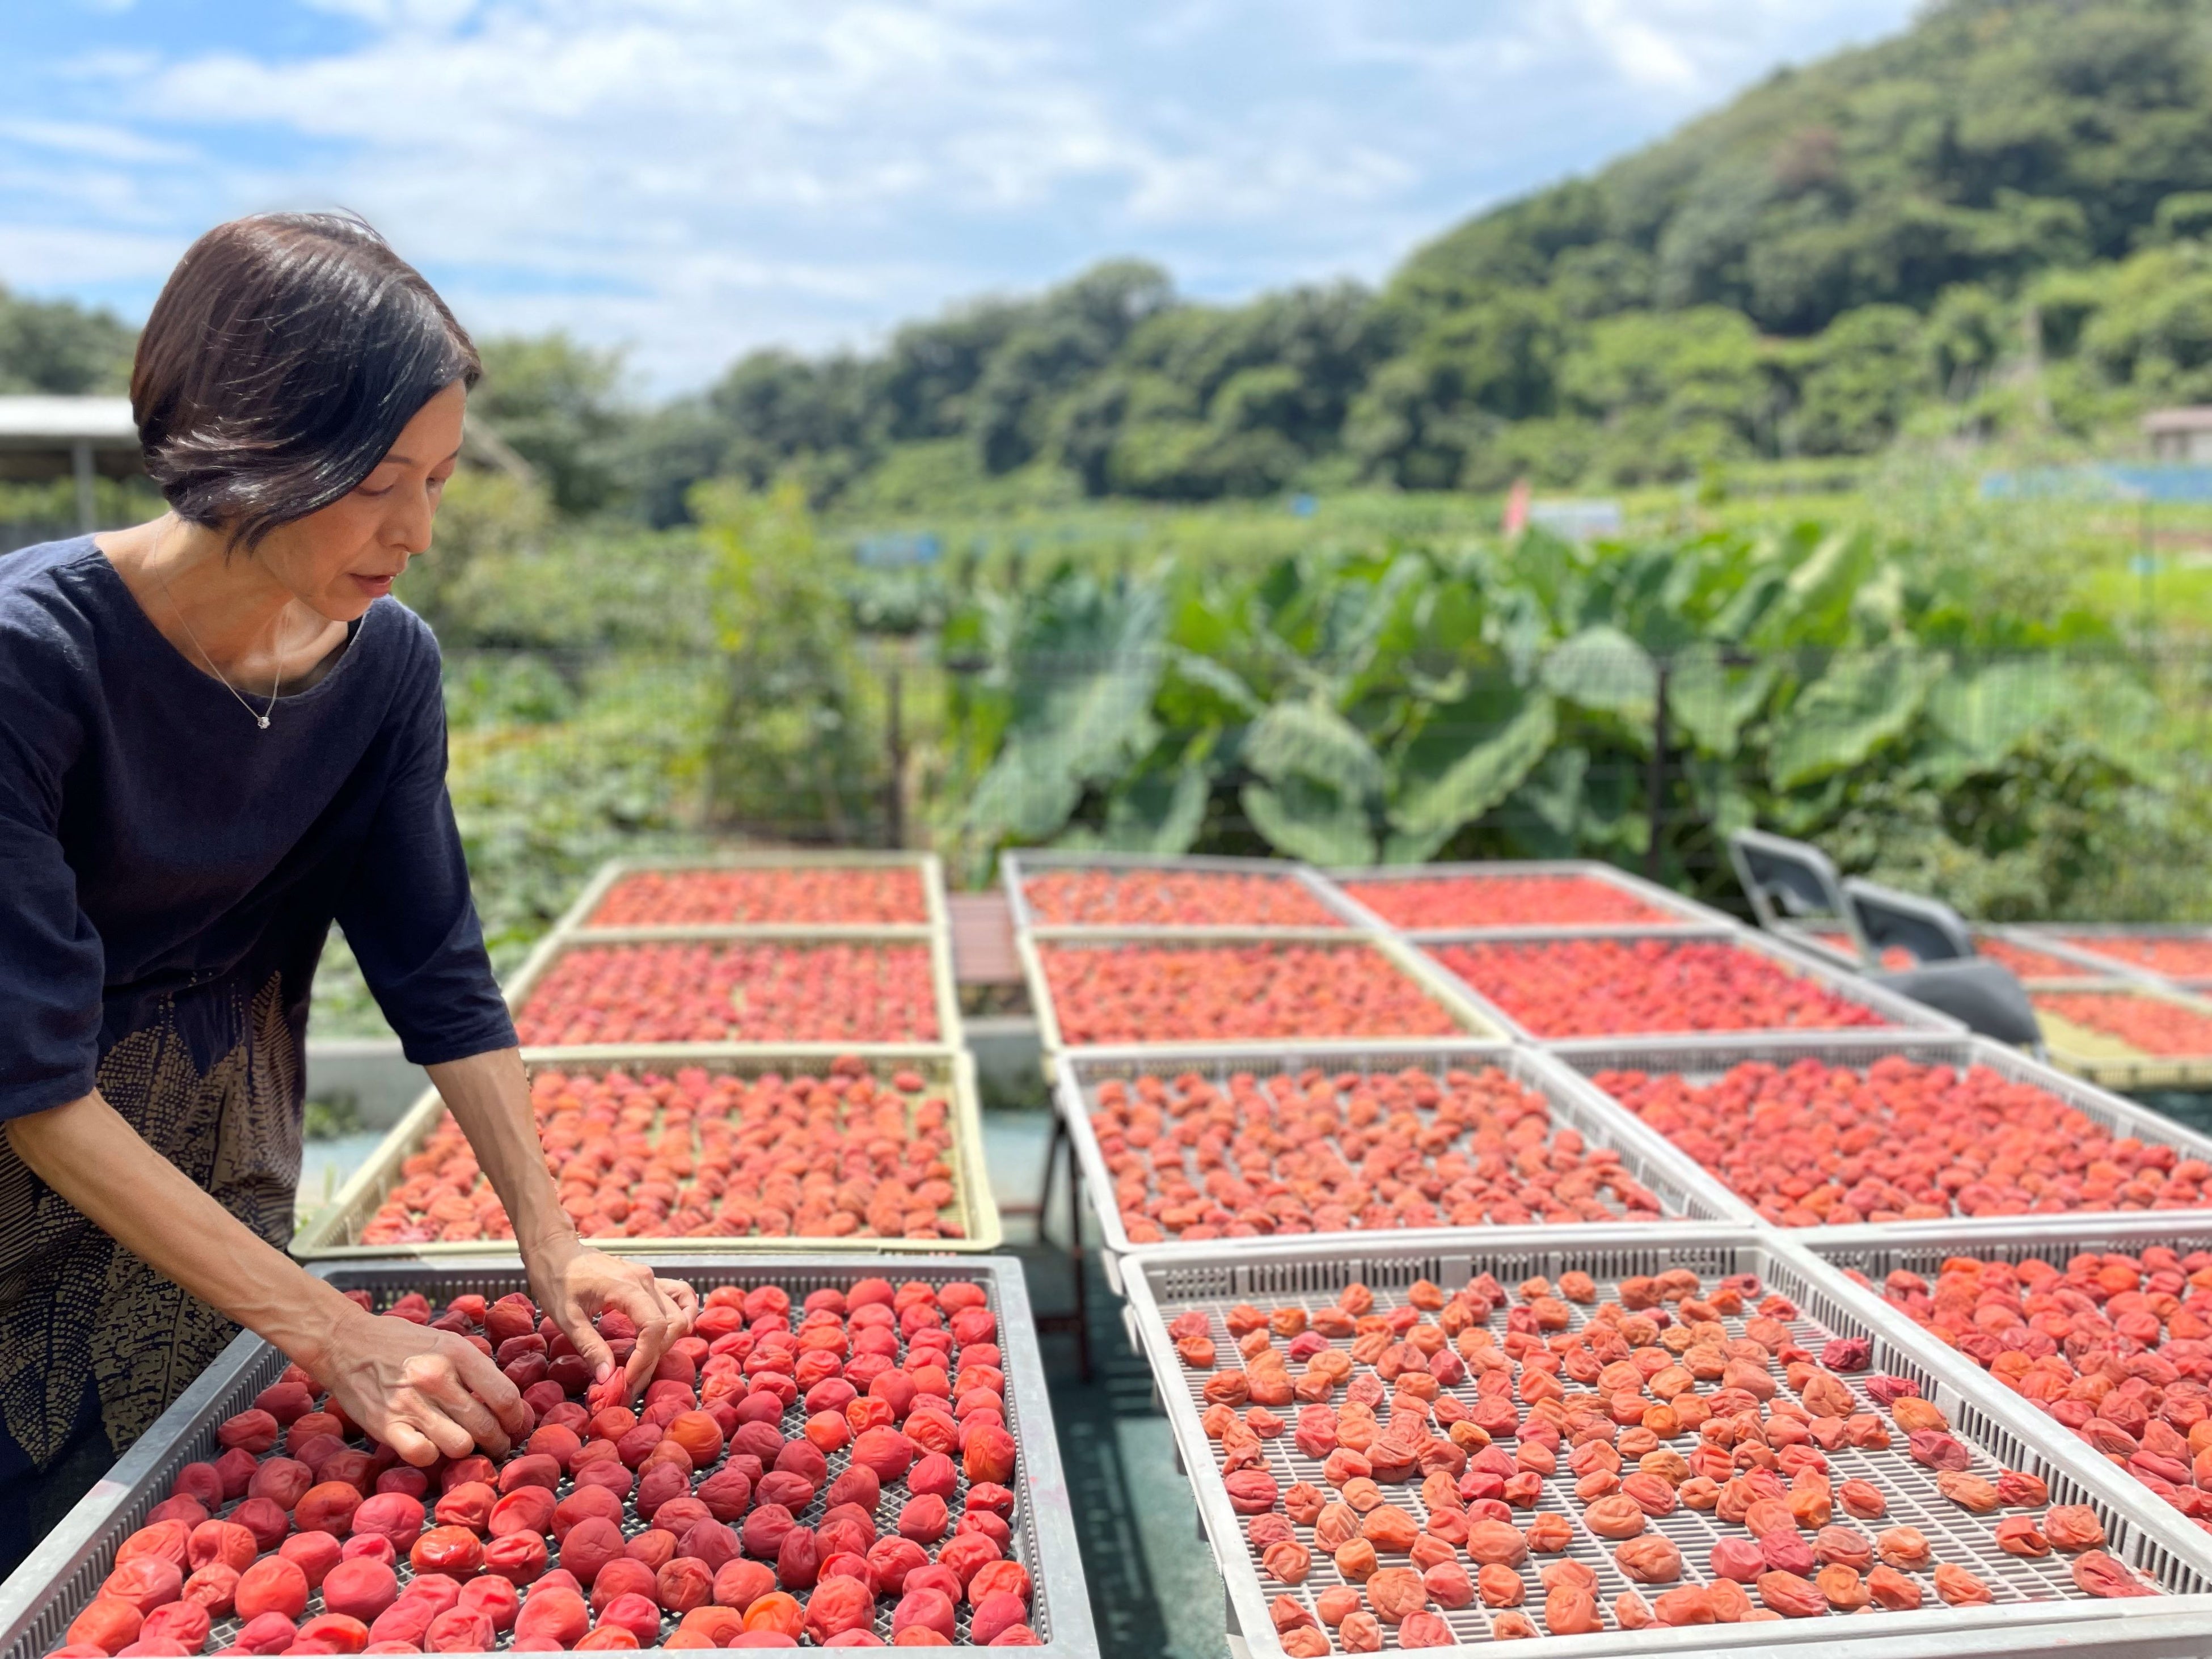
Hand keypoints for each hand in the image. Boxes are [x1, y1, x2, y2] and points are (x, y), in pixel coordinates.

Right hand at [312, 1308, 531, 1467]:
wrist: (345, 1343)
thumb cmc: (400, 1342)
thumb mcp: (445, 1341)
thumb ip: (474, 1367)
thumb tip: (506, 1399)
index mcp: (456, 1353)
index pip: (504, 1396)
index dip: (516, 1418)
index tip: (515, 1424)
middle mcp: (436, 1378)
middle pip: (486, 1426)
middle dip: (499, 1441)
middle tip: (498, 1444)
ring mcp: (410, 1404)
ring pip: (460, 1446)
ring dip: (467, 1450)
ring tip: (466, 1445)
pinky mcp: (386, 1426)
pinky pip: (423, 1455)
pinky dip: (432, 1455)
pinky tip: (432, 1445)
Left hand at [525, 1233, 697, 1401]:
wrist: (557, 1249)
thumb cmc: (556, 1279)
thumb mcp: (566, 1317)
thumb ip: (590, 1347)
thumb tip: (607, 1377)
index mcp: (626, 1287)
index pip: (654, 1327)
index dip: (645, 1357)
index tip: (628, 1377)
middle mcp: (645, 1280)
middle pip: (669, 1325)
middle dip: (654, 1357)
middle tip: (631, 1379)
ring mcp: (650, 1278)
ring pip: (678, 1313)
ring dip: (668, 1341)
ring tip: (647, 1359)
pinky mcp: (648, 1280)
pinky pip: (679, 1295)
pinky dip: (683, 1314)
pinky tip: (672, 1332)